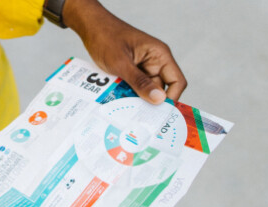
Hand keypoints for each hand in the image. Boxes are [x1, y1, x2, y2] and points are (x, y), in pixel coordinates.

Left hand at [63, 0, 186, 102]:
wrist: (91, 28)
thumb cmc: (107, 38)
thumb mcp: (122, 63)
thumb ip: (140, 82)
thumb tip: (159, 99)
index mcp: (160, 55)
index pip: (176, 81)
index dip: (170, 99)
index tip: (157, 113)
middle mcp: (155, 62)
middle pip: (160, 90)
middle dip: (149, 103)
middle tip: (137, 116)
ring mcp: (143, 68)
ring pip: (145, 91)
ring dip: (135, 99)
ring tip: (124, 108)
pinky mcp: (132, 72)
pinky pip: (134, 88)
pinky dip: (127, 94)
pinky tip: (117, 100)